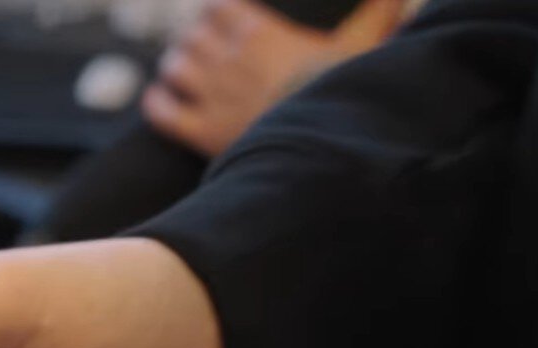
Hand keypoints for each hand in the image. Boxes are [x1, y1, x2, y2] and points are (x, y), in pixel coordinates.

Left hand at [143, 0, 404, 155]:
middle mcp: (229, 60)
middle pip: (193, 38)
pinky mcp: (202, 131)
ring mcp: (212, 95)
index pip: (221, 9)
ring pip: (176, 68)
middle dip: (195, 41)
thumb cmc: (343, 91)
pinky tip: (160, 101)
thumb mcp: (364, 46)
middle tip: (200, 49)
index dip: (217, 13)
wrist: (323, 144)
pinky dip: (158, 105)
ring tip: (181, 71)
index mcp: (261, 34)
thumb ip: (378, 14)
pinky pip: (164, 113)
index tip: (220, 19)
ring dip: (177, 67)